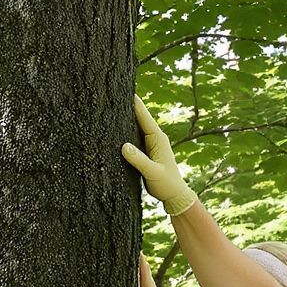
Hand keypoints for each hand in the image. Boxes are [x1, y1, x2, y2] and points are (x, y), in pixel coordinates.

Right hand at [123, 96, 197, 215]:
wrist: (173, 195)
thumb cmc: (166, 184)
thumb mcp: (153, 172)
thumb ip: (139, 160)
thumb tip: (124, 146)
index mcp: (158, 139)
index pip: (145, 118)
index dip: (136, 105)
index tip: (127, 91)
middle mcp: (154, 139)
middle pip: (140, 119)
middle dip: (129, 107)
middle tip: (115, 94)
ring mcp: (150, 145)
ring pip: (136, 128)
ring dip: (126, 119)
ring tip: (113, 106)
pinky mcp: (145, 152)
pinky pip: (134, 138)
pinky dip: (126, 132)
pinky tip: (116, 128)